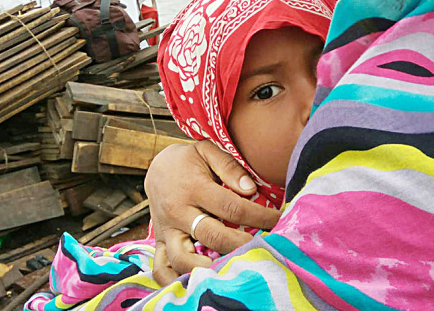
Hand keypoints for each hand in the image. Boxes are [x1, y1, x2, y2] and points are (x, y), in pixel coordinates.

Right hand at [145, 140, 280, 284]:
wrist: (155, 168)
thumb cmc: (187, 161)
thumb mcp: (207, 151)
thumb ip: (229, 167)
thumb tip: (250, 189)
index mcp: (194, 188)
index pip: (232, 207)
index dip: (259, 216)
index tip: (278, 221)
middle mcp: (178, 212)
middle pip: (212, 236)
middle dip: (241, 245)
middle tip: (262, 248)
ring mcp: (166, 230)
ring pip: (183, 258)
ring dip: (207, 268)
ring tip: (229, 268)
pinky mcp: (159, 242)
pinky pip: (161, 268)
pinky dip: (174, 280)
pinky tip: (196, 282)